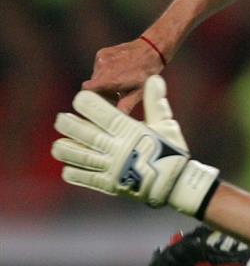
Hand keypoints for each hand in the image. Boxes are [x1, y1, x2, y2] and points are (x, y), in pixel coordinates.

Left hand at [52, 76, 218, 215]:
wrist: (175, 186)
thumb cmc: (171, 152)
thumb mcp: (166, 125)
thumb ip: (156, 102)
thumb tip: (154, 79)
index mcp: (130, 130)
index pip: (101, 113)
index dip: (86, 103)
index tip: (80, 100)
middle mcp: (117, 147)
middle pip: (84, 133)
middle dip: (68, 125)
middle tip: (61, 120)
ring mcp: (111, 167)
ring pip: (79, 156)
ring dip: (65, 149)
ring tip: (58, 145)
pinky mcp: (109, 184)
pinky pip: (85, 178)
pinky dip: (73, 172)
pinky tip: (68, 167)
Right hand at [82, 38, 164, 112]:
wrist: (151, 49)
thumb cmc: (147, 74)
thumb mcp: (138, 93)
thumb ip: (125, 106)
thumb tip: (118, 121)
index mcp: (109, 79)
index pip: (86, 91)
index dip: (89, 99)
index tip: (99, 103)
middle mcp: (102, 67)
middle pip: (92, 86)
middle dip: (101, 92)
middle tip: (116, 95)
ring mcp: (101, 58)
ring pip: (95, 76)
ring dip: (104, 82)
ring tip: (120, 83)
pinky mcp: (102, 53)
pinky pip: (99, 66)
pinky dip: (106, 71)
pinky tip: (119, 72)